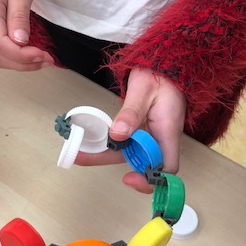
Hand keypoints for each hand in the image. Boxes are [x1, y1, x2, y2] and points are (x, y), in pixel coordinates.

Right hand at [0, 0, 53, 69]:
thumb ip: (19, 18)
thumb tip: (21, 43)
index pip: (0, 44)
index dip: (22, 56)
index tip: (43, 55)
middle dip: (23, 63)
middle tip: (47, 60)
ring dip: (20, 62)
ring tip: (42, 59)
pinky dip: (16, 55)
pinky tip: (31, 53)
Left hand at [75, 68, 185, 192]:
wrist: (162, 66)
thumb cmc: (159, 76)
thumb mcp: (143, 90)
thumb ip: (131, 113)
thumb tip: (118, 134)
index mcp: (168, 132)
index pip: (167, 168)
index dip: (150, 179)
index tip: (128, 177)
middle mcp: (159, 139)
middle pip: (140, 163)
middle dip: (110, 162)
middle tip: (81, 157)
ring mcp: (149, 136)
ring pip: (127, 153)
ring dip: (104, 153)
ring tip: (77, 149)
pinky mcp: (139, 131)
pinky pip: (124, 142)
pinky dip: (107, 143)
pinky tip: (88, 139)